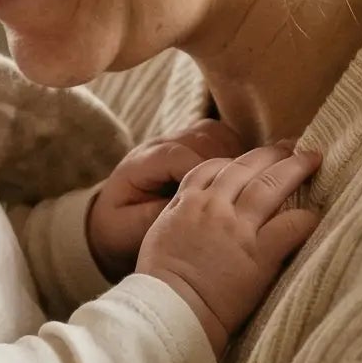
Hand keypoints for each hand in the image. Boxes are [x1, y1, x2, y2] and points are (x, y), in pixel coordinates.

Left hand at [87, 118, 246, 279]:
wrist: (111, 219)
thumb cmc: (122, 228)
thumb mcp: (130, 230)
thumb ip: (157, 217)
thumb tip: (190, 210)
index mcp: (141, 164)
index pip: (178, 157)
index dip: (206, 172)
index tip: (227, 196)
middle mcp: (158, 144)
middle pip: (201, 138)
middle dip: (227, 162)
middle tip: (247, 190)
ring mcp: (175, 139)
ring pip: (214, 132)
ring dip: (235, 153)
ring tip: (250, 181)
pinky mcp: (191, 142)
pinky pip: (220, 135)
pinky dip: (237, 150)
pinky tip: (246, 175)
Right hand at [134, 142, 323, 355]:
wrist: (170, 309)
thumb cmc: (159, 281)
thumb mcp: (160, 234)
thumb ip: (179, 214)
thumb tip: (190, 206)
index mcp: (188, 202)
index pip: (215, 167)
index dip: (237, 159)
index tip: (253, 157)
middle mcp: (214, 207)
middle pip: (247, 167)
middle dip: (271, 153)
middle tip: (291, 145)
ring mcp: (238, 228)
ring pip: (271, 185)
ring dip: (294, 167)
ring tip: (312, 158)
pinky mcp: (260, 253)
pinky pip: (291, 225)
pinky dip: (306, 218)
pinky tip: (315, 214)